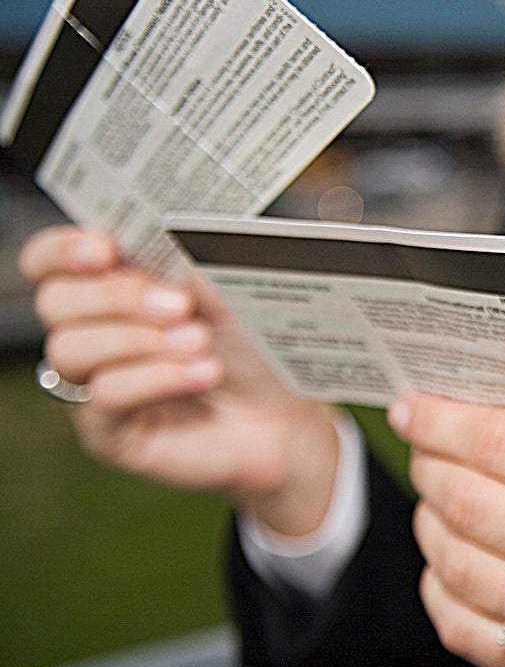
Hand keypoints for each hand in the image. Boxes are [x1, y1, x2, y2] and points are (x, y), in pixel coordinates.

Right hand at [19, 225, 339, 535]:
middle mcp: (97, 330)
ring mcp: (98, 382)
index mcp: (117, 282)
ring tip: (200, 341)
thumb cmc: (261, 344)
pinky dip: (157, 378)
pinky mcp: (110, 431)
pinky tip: (203, 373)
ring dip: (140, 340)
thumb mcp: (234, 290)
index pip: (51, 259)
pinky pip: (104, 396)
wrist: (292, 412)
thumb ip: (194, 258)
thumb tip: (171, 235)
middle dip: (115, 296)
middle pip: (55, 301)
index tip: (106, 249)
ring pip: (70, 349)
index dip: (65, 250)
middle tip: (179, 303)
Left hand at [390, 394, 504, 666]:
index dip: (446, 422)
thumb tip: (492, 408)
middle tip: (425, 446)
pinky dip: (443, 588)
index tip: (418, 410)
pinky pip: (468, 631)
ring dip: (431, 522)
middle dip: (431, 464)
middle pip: (473, 504)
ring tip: (440, 500)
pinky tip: (455, 560)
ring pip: (459, 567)